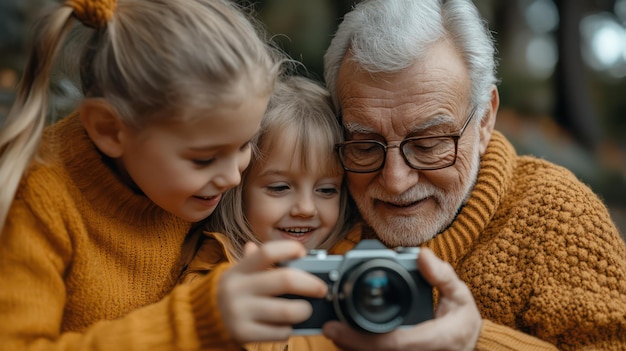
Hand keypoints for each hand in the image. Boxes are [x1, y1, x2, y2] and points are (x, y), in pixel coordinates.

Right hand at [218, 240, 327, 343]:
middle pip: (285, 280)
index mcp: (239, 270)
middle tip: (321, 289)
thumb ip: (261, 261)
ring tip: (306, 310)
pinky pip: (279, 332)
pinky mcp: (243, 333)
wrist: (201, 319)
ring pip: (288, 311)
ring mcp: (239, 312)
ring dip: (304, 310)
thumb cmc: (233, 292)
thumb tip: (292, 250)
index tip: (303, 253)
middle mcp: (237, 289)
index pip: (267, 251)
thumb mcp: (240, 273)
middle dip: (311, 284)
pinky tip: (286, 326)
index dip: (289, 249)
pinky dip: (289, 329)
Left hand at [322, 248, 481, 350]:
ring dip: (351, 349)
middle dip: (348, 344)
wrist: (470, 344)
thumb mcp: (460, 295)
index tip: (335, 327)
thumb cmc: (462, 320)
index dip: (359, 338)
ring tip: (334, 332)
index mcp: (434, 340)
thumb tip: (422, 255)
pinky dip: (359, 350)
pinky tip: (347, 341)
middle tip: (328, 328)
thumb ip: (441, 275)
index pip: (392, 343)